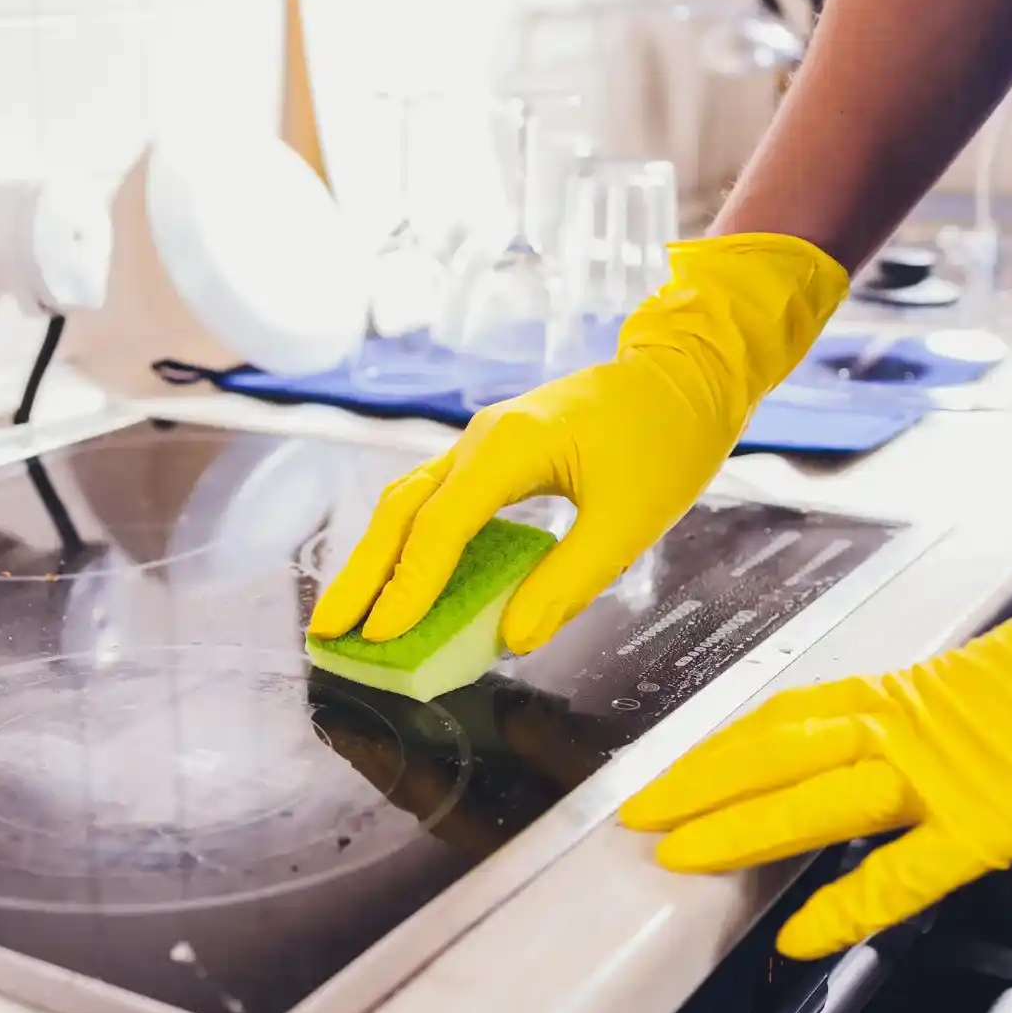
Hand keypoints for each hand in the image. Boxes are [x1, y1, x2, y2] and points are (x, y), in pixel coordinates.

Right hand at [307, 235, 847, 653]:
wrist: (686, 374)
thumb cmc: (666, 438)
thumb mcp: (629, 521)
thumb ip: (568, 581)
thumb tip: (514, 639)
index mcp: (510, 447)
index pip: (439, 526)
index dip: (407, 586)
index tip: (380, 634)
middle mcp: (482, 439)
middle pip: (400, 511)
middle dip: (361, 573)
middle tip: (326, 630)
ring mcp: (483, 443)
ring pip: (410, 504)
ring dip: (376, 559)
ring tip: (348, 614)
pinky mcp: (495, 455)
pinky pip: (437, 502)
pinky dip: (411, 545)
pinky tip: (402, 582)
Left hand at [623, 383, 1011, 958]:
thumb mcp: (998, 688)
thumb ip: (940, 723)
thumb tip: (901, 754)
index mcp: (909, 692)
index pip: (788, 719)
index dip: (721, 747)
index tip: (668, 769)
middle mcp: (911, 726)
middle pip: (777, 752)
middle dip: (699, 785)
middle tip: (633, 814)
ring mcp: (950, 774)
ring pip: (818, 799)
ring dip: (740, 827)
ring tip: (677, 856)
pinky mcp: (1000, 820)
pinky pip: (909, 870)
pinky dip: (851, 902)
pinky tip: (803, 934)